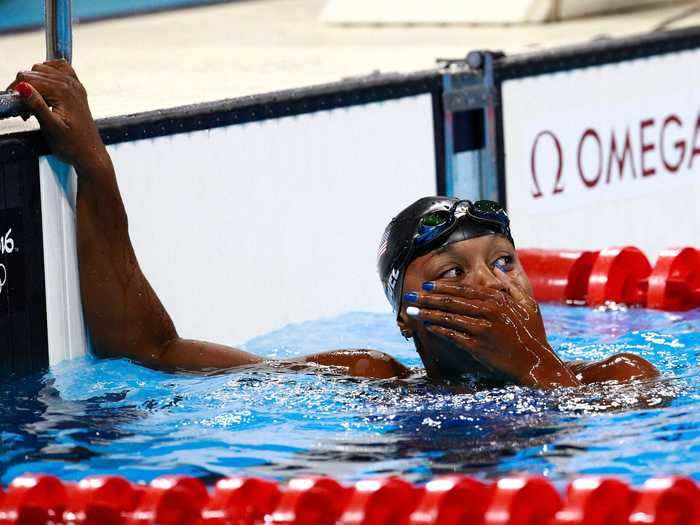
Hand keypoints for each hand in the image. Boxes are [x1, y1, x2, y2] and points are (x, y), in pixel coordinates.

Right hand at [8, 60, 104, 167]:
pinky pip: (60, 69)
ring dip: (33, 83)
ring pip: (43, 69)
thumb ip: (37, 106)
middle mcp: (70, 84)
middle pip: (34, 72)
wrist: (90, 155)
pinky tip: (45, 87)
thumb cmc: (72, 145)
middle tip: (26, 110)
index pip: (28, 78)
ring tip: (34, 104)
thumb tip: (22, 87)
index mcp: (63, 91)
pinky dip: (48, 73)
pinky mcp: (76, 90)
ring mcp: (75, 85)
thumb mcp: (51, 128)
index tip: (17, 107)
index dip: (17, 91)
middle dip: (24, 88)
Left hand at [405, 271, 578, 387]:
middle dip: (428, 297)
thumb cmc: (533, 334)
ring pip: (448, 317)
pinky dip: (439, 329)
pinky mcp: (478, 346)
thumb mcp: (528, 305)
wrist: (537, 363)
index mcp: (498, 299)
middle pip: (451, 300)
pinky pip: (452, 335)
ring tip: (411, 310)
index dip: (443, 286)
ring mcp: (482, 329)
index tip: (427, 284)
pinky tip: (427, 326)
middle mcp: (488, 311)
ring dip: (427, 312)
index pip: (464, 289)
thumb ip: (511, 286)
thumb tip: (498, 269)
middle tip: (411, 294)